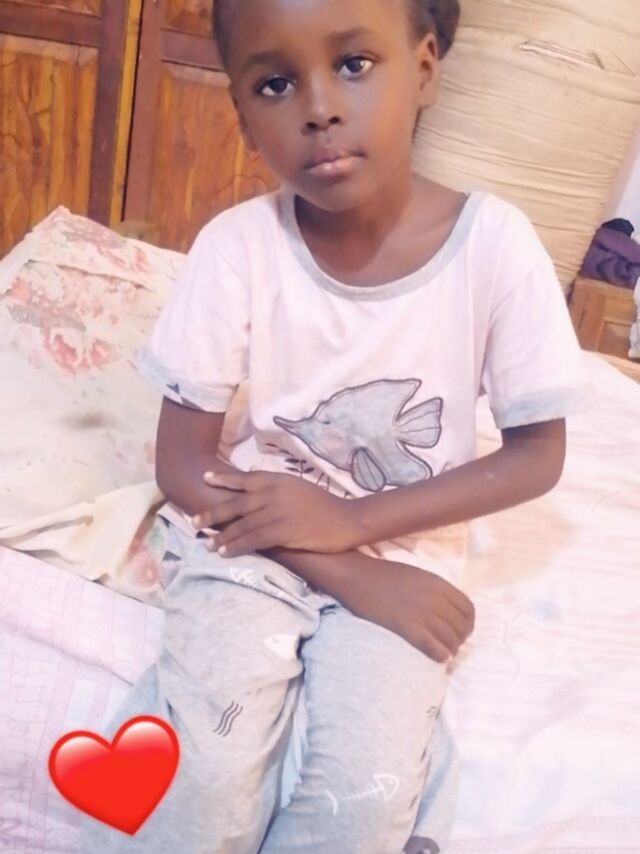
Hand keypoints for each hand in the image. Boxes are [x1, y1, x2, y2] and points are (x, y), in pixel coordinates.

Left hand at [191, 470, 359, 555]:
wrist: (346, 519)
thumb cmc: (323, 505)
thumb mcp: (298, 487)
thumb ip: (276, 487)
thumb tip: (255, 485)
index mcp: (278, 480)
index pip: (244, 479)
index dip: (223, 479)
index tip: (205, 479)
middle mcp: (274, 493)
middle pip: (236, 504)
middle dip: (213, 513)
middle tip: (194, 522)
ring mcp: (278, 512)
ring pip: (242, 525)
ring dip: (222, 535)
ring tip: (207, 543)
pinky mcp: (283, 531)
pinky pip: (254, 539)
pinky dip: (237, 546)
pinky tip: (225, 552)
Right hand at [339, 557, 474, 662]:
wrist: (355, 575)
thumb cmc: (383, 575)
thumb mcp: (417, 576)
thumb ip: (434, 590)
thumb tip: (447, 611)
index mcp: (438, 583)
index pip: (468, 610)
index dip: (467, 625)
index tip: (459, 632)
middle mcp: (434, 598)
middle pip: (461, 628)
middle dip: (459, 640)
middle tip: (449, 646)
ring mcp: (421, 612)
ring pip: (450, 640)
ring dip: (450, 650)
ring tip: (443, 653)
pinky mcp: (406, 626)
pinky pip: (433, 647)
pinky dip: (440, 655)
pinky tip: (438, 658)